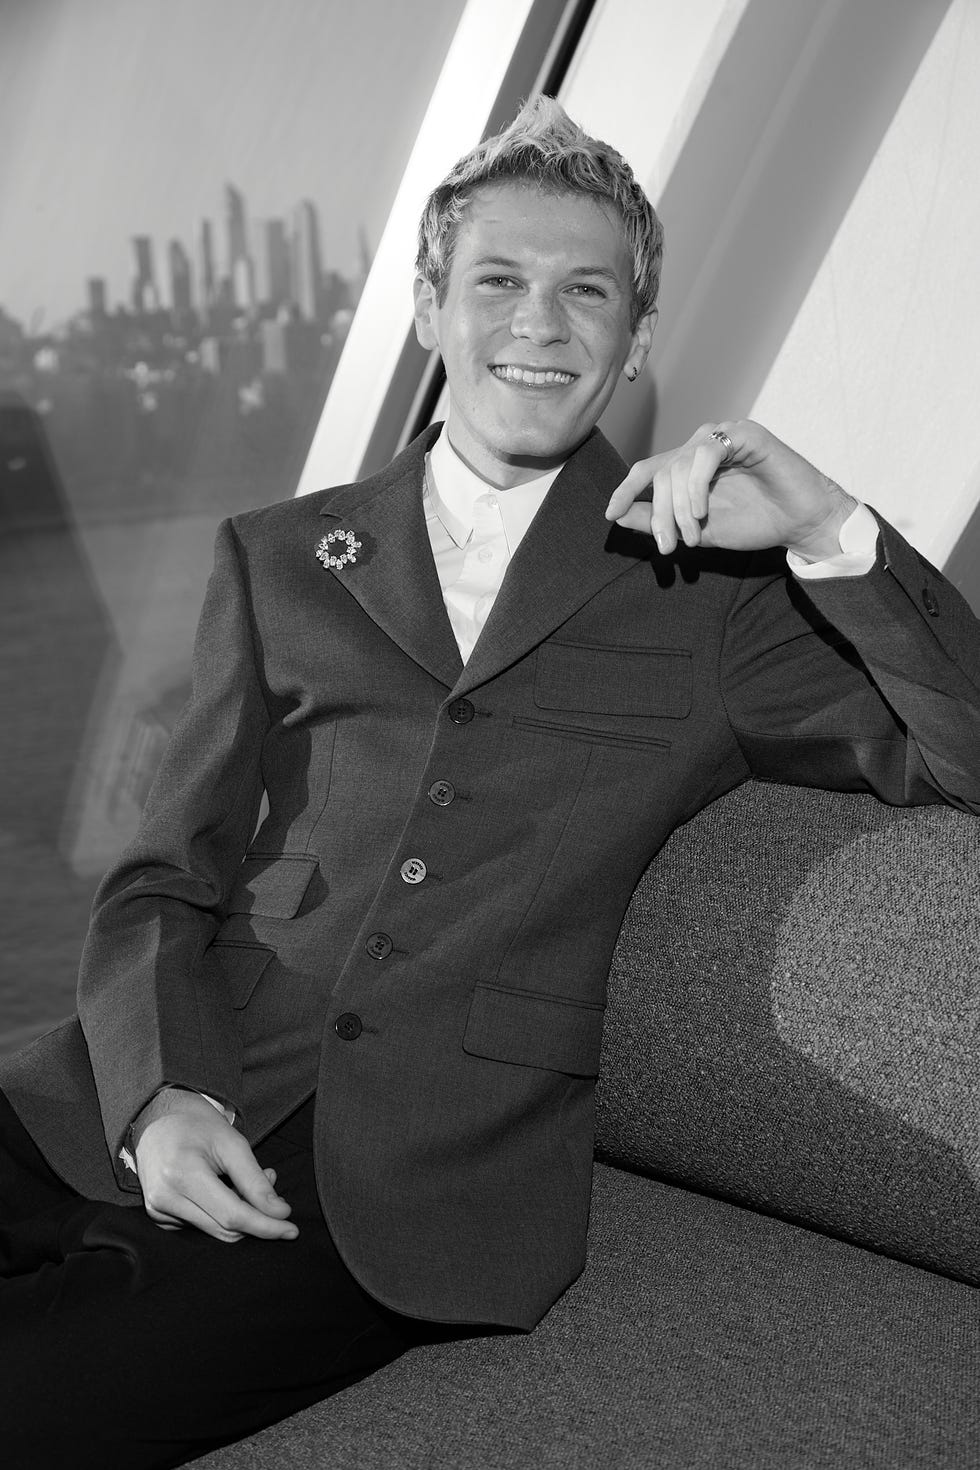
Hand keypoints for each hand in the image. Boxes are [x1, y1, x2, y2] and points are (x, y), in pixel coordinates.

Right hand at [132, 1087, 297, 1242]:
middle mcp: (164, 1198)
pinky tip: (223, 1187)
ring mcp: (157, 1210)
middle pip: (225, 1229)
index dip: (266, 1226)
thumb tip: (279, 1213)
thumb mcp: (233, 1143)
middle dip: (256, 1216)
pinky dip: (219, 1213)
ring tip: (244, 1179)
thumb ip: (255, 1181)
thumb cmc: (198, 1125)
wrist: (157, 1118)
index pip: (232, 1216)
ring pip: (214, 1231)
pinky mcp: (157, 1216)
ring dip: (239, 1214)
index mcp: (183, 1175)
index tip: (292, 1230)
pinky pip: (200, 1226)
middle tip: (269, 1181)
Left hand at [605, 419, 856, 560]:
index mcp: (690, 463)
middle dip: (660, 514)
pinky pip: (705, 454)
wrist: (800, 523)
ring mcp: (723, 436)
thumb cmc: (754, 522)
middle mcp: (703, 444)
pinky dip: (697, 485)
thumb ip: (658, 521)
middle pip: (661, 472)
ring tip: (691, 535)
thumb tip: (618, 514)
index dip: (626, 489)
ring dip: (679, 506)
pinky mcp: (745, 434)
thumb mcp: (696, 529)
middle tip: (668, 547)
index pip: (649, 470)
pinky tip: (702, 511)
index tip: (610, 514)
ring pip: (679, 465)